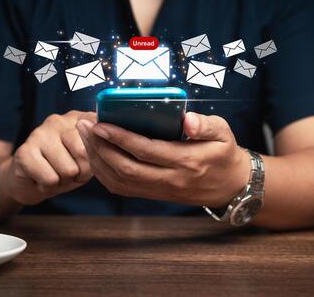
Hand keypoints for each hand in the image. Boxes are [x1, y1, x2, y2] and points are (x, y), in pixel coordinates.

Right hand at [0, 111, 95, 204]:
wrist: (30, 181)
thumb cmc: (65, 168)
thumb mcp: (89, 158)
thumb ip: (98, 148)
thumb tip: (101, 146)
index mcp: (80, 118)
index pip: (99, 134)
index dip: (97, 156)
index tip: (89, 160)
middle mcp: (59, 120)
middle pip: (84, 153)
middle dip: (81, 172)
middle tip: (69, 171)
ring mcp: (40, 133)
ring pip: (69, 170)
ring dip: (64, 181)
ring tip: (55, 174)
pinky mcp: (24, 151)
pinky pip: (50, 179)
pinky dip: (49, 187)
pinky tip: (41, 178)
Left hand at [76, 112, 249, 207]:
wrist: (230, 186)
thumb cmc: (223, 154)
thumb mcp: (224, 133)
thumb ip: (206, 125)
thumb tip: (187, 119)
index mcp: (185, 161)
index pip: (145, 150)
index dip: (119, 138)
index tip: (100, 123)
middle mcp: (169, 179)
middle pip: (125, 168)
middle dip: (99, 147)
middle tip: (83, 126)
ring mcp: (160, 190)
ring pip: (120, 181)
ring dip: (97, 160)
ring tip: (84, 137)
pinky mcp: (154, 194)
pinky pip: (123, 188)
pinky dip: (104, 174)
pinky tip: (95, 155)